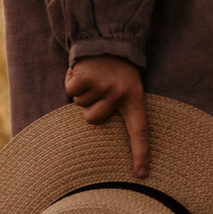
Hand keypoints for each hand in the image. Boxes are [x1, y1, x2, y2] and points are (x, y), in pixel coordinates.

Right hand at [64, 55, 149, 176]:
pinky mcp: (87, 77)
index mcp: (135, 98)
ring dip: (82, 91)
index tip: (142, 175)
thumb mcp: (126, 87)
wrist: (108, 38)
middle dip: (90, 106)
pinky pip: (70, 92)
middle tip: (99, 86)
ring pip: (80, 105)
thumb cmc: (115, 69)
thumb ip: (117, 107)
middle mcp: (120, 93)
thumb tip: (97, 127)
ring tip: (95, 75)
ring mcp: (104, 85)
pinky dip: (71, 81)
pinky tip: (83, 70)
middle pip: (93, 120)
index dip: (141, 153)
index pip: (140, 131)